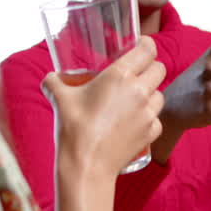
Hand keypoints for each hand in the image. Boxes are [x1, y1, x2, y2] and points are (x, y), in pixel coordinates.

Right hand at [42, 37, 164, 178]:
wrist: (86, 165)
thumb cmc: (73, 129)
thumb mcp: (59, 99)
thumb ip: (54, 83)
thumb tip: (50, 79)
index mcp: (120, 75)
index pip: (148, 49)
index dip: (146, 45)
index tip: (141, 46)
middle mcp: (139, 91)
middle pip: (160, 69)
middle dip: (150, 68)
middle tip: (136, 74)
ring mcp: (148, 113)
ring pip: (160, 94)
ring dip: (150, 93)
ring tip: (133, 100)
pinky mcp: (151, 132)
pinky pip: (156, 118)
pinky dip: (148, 118)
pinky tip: (132, 122)